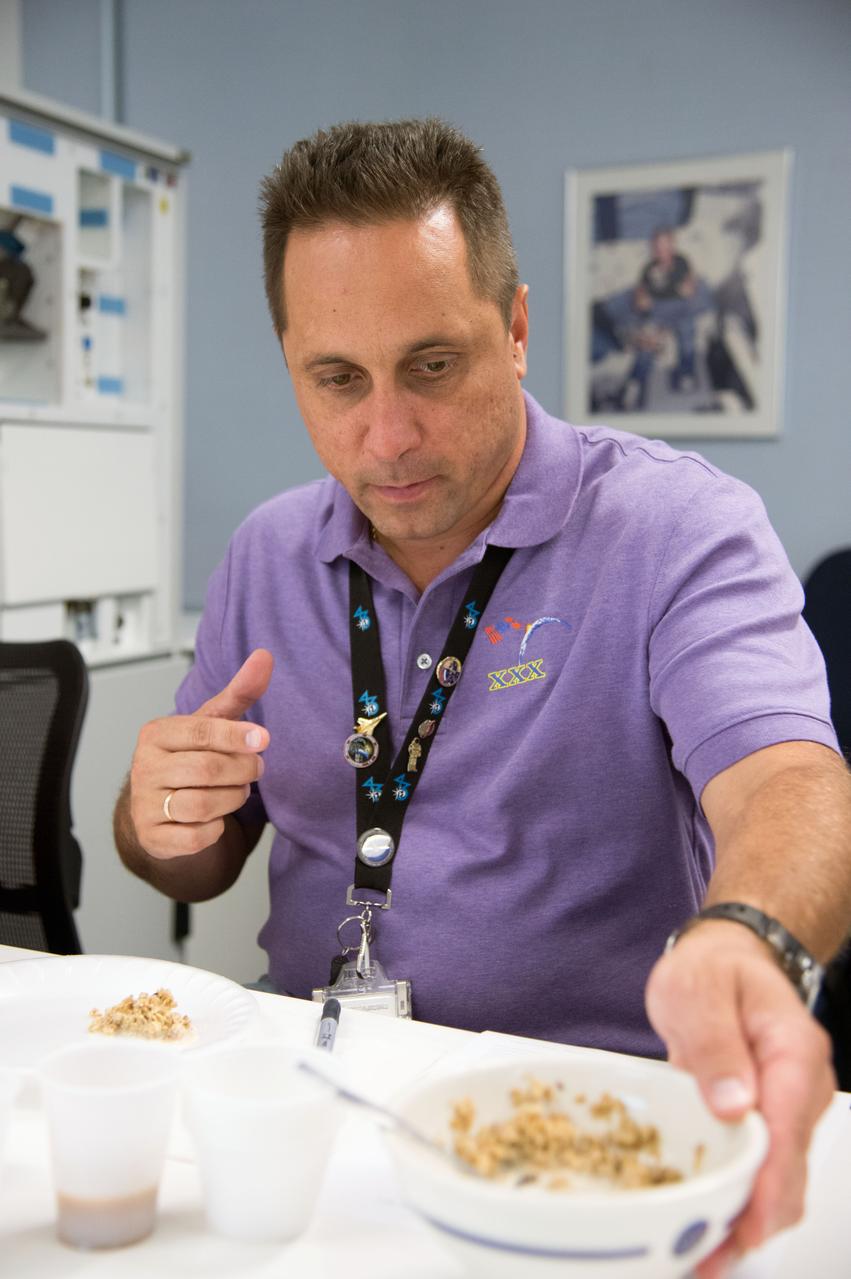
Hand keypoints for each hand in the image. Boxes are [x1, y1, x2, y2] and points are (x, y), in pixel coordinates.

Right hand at [128, 648, 273, 858]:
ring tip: (238, 790)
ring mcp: (143, 805)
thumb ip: (238, 692)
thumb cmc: (190, 757)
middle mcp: (143, 768)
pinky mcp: (152, 838)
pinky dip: (215, 828)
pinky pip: (196, 837)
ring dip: (232, 798)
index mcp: (156, 734)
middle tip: (255, 769)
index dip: (236, 735)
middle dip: (242, 770)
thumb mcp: (211, 723)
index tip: (263, 738)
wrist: (158, 808)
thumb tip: (265, 656)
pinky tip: (216, 817)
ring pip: (201, 805)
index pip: (200, 731)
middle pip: (206, 769)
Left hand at [645, 920, 834, 1276]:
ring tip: (702, 1258)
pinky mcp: (768, 1126)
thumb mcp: (697, 990)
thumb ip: (714, 1043)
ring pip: (782, 1183)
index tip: (748, 1222)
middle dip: (758, 1221)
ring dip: (748, 1223)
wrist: (723, 961)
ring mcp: (790, 1112)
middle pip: (792, 1169)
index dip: (770, 1182)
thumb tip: (735, 1104)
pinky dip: (741, 1205)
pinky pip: (762, 1173)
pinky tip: (709, 1229)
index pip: (790, 1127)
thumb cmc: (712, 971)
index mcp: (793, 1051)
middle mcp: (802, 1088)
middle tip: (709, 1258)